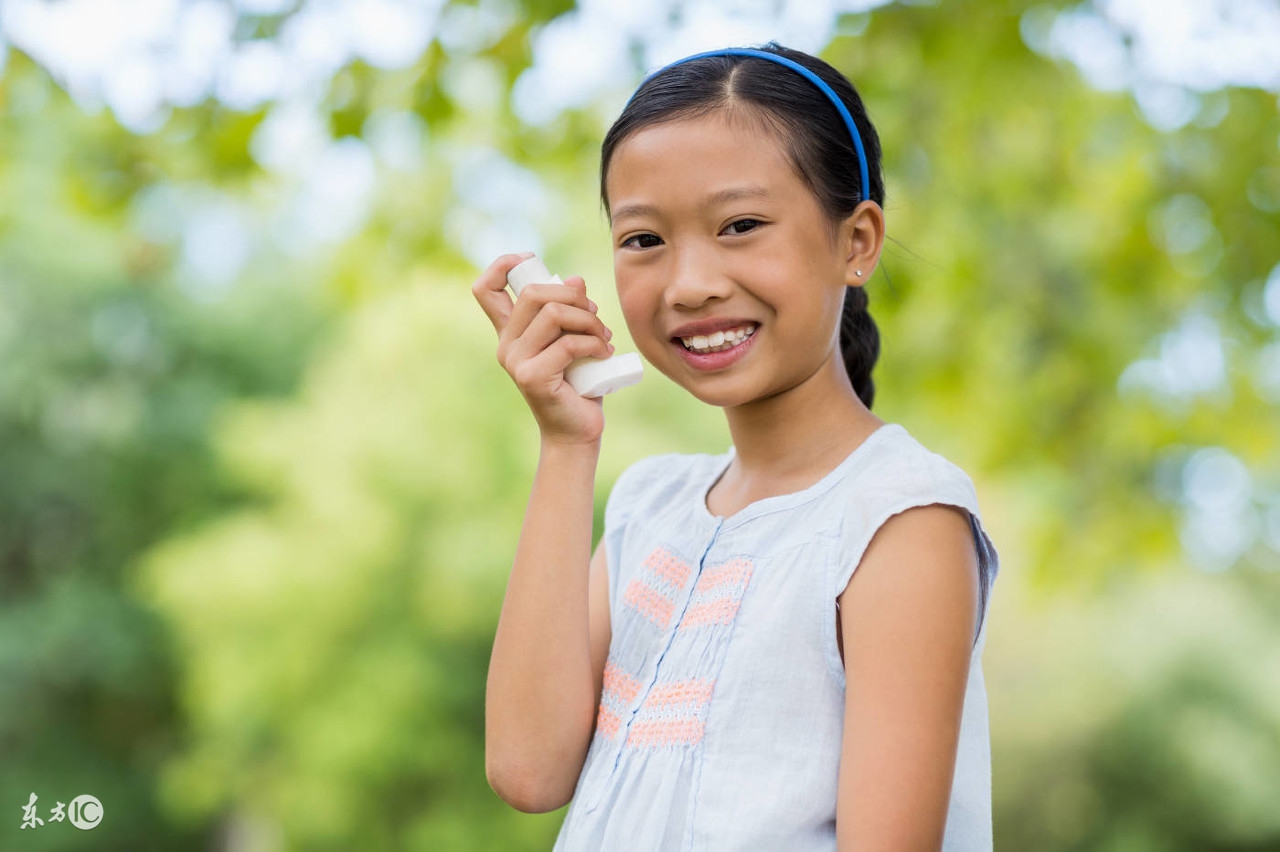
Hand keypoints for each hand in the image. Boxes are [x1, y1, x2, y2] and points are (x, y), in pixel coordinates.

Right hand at [472, 253, 614, 444]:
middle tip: (595, 316)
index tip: (532, 261)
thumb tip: (577, 280)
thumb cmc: (579, 384)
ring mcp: (516, 362)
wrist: (577, 431)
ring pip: (554, 314)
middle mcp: (506, 345)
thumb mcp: (575, 339)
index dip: (503, 265)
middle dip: (573, 296)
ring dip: (588, 320)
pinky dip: (593, 343)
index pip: (484, 289)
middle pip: (533, 293)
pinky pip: (567, 344)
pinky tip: (604, 353)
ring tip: (603, 337)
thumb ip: (572, 310)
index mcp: (511, 332)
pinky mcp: (532, 378)